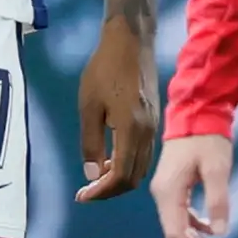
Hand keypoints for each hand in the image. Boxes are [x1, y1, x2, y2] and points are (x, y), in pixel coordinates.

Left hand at [77, 14, 160, 202]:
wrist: (132, 41)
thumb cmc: (104, 68)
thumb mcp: (88, 105)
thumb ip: (91, 142)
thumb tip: (92, 174)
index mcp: (131, 130)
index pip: (121, 175)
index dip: (102, 191)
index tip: (82, 196)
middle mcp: (148, 133)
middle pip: (134, 177)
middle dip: (110, 190)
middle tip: (87, 190)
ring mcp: (154, 127)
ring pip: (141, 167)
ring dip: (120, 178)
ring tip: (96, 177)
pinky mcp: (154, 120)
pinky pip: (143, 153)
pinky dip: (128, 163)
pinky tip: (110, 157)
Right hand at [152, 132, 235, 237]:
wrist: (196, 113)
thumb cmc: (207, 138)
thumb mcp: (217, 168)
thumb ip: (217, 200)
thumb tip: (219, 232)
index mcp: (168, 192)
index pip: (177, 234)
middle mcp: (162, 195)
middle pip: (176, 235)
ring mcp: (167, 192)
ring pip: (179, 227)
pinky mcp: (174, 188)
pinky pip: (182, 216)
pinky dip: (197, 228)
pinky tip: (212, 232)